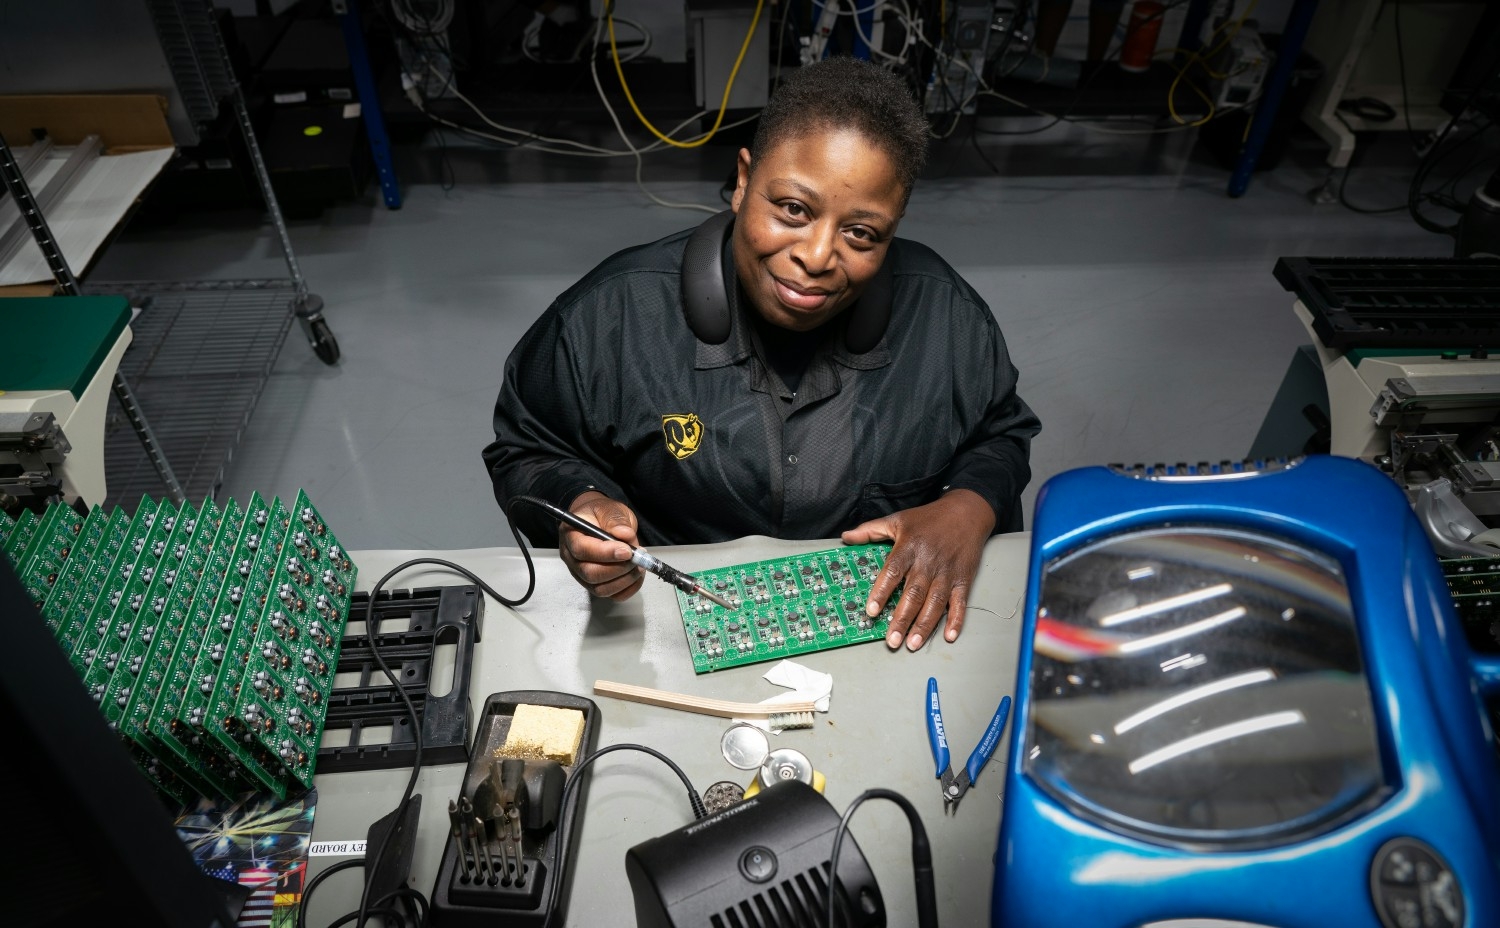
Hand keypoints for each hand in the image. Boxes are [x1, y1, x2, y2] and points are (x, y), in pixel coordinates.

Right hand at [559, 491, 644, 600]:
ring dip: (624, 580)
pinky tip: (636, 576)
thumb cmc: (601, 514)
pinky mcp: (595, 584)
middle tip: (637, 558)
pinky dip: (628, 589)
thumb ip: (616, 520)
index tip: (627, 551)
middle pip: (590, 573)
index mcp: (571, 535)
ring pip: (600, 588)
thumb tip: (625, 535)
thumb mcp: (609, 508)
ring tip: (639, 564)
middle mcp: (572, 558)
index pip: (582, 550)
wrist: (600, 521)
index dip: (605, 553)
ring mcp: (582, 574)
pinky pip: (611, 595)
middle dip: (618, 568)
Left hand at [841, 489, 994, 650]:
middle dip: (902, 619)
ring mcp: (947, 572)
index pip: (892, 572)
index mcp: (909, 548)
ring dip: (924, 625)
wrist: (966, 512)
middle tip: (892, 640)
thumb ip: (870, 530)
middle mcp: (928, 562)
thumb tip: (846, 537)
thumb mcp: (897, 520)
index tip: (871, 611)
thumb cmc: (929, 519)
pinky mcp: (963, 579)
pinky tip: (949, 635)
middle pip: (913, 594)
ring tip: (912, 643)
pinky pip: (960, 602)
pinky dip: (956, 619)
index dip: (881, 592)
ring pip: (934, 602)